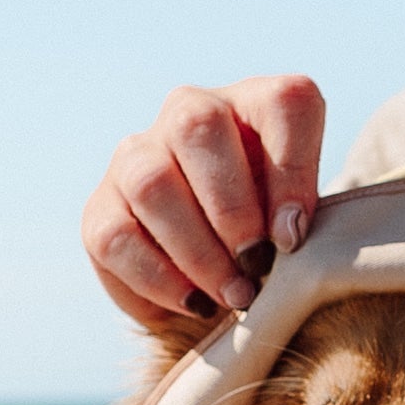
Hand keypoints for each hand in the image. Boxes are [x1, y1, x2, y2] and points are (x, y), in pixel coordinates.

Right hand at [85, 79, 325, 328]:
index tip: (295, 236)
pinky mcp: (101, 207)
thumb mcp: (300, 216)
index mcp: (256, 102)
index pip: (285, 102)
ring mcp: (137, 155)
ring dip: (196, 251)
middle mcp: (190, 113)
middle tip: (256, 267)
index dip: (294, 170)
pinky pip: (114, 238)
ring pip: (151, 183)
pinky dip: (158, 279)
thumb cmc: (270, 231)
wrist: (219, 264)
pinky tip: (192, 303)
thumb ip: (303, 217)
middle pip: (197, 127)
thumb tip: (286, 236)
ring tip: (231, 295)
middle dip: (232, 209)